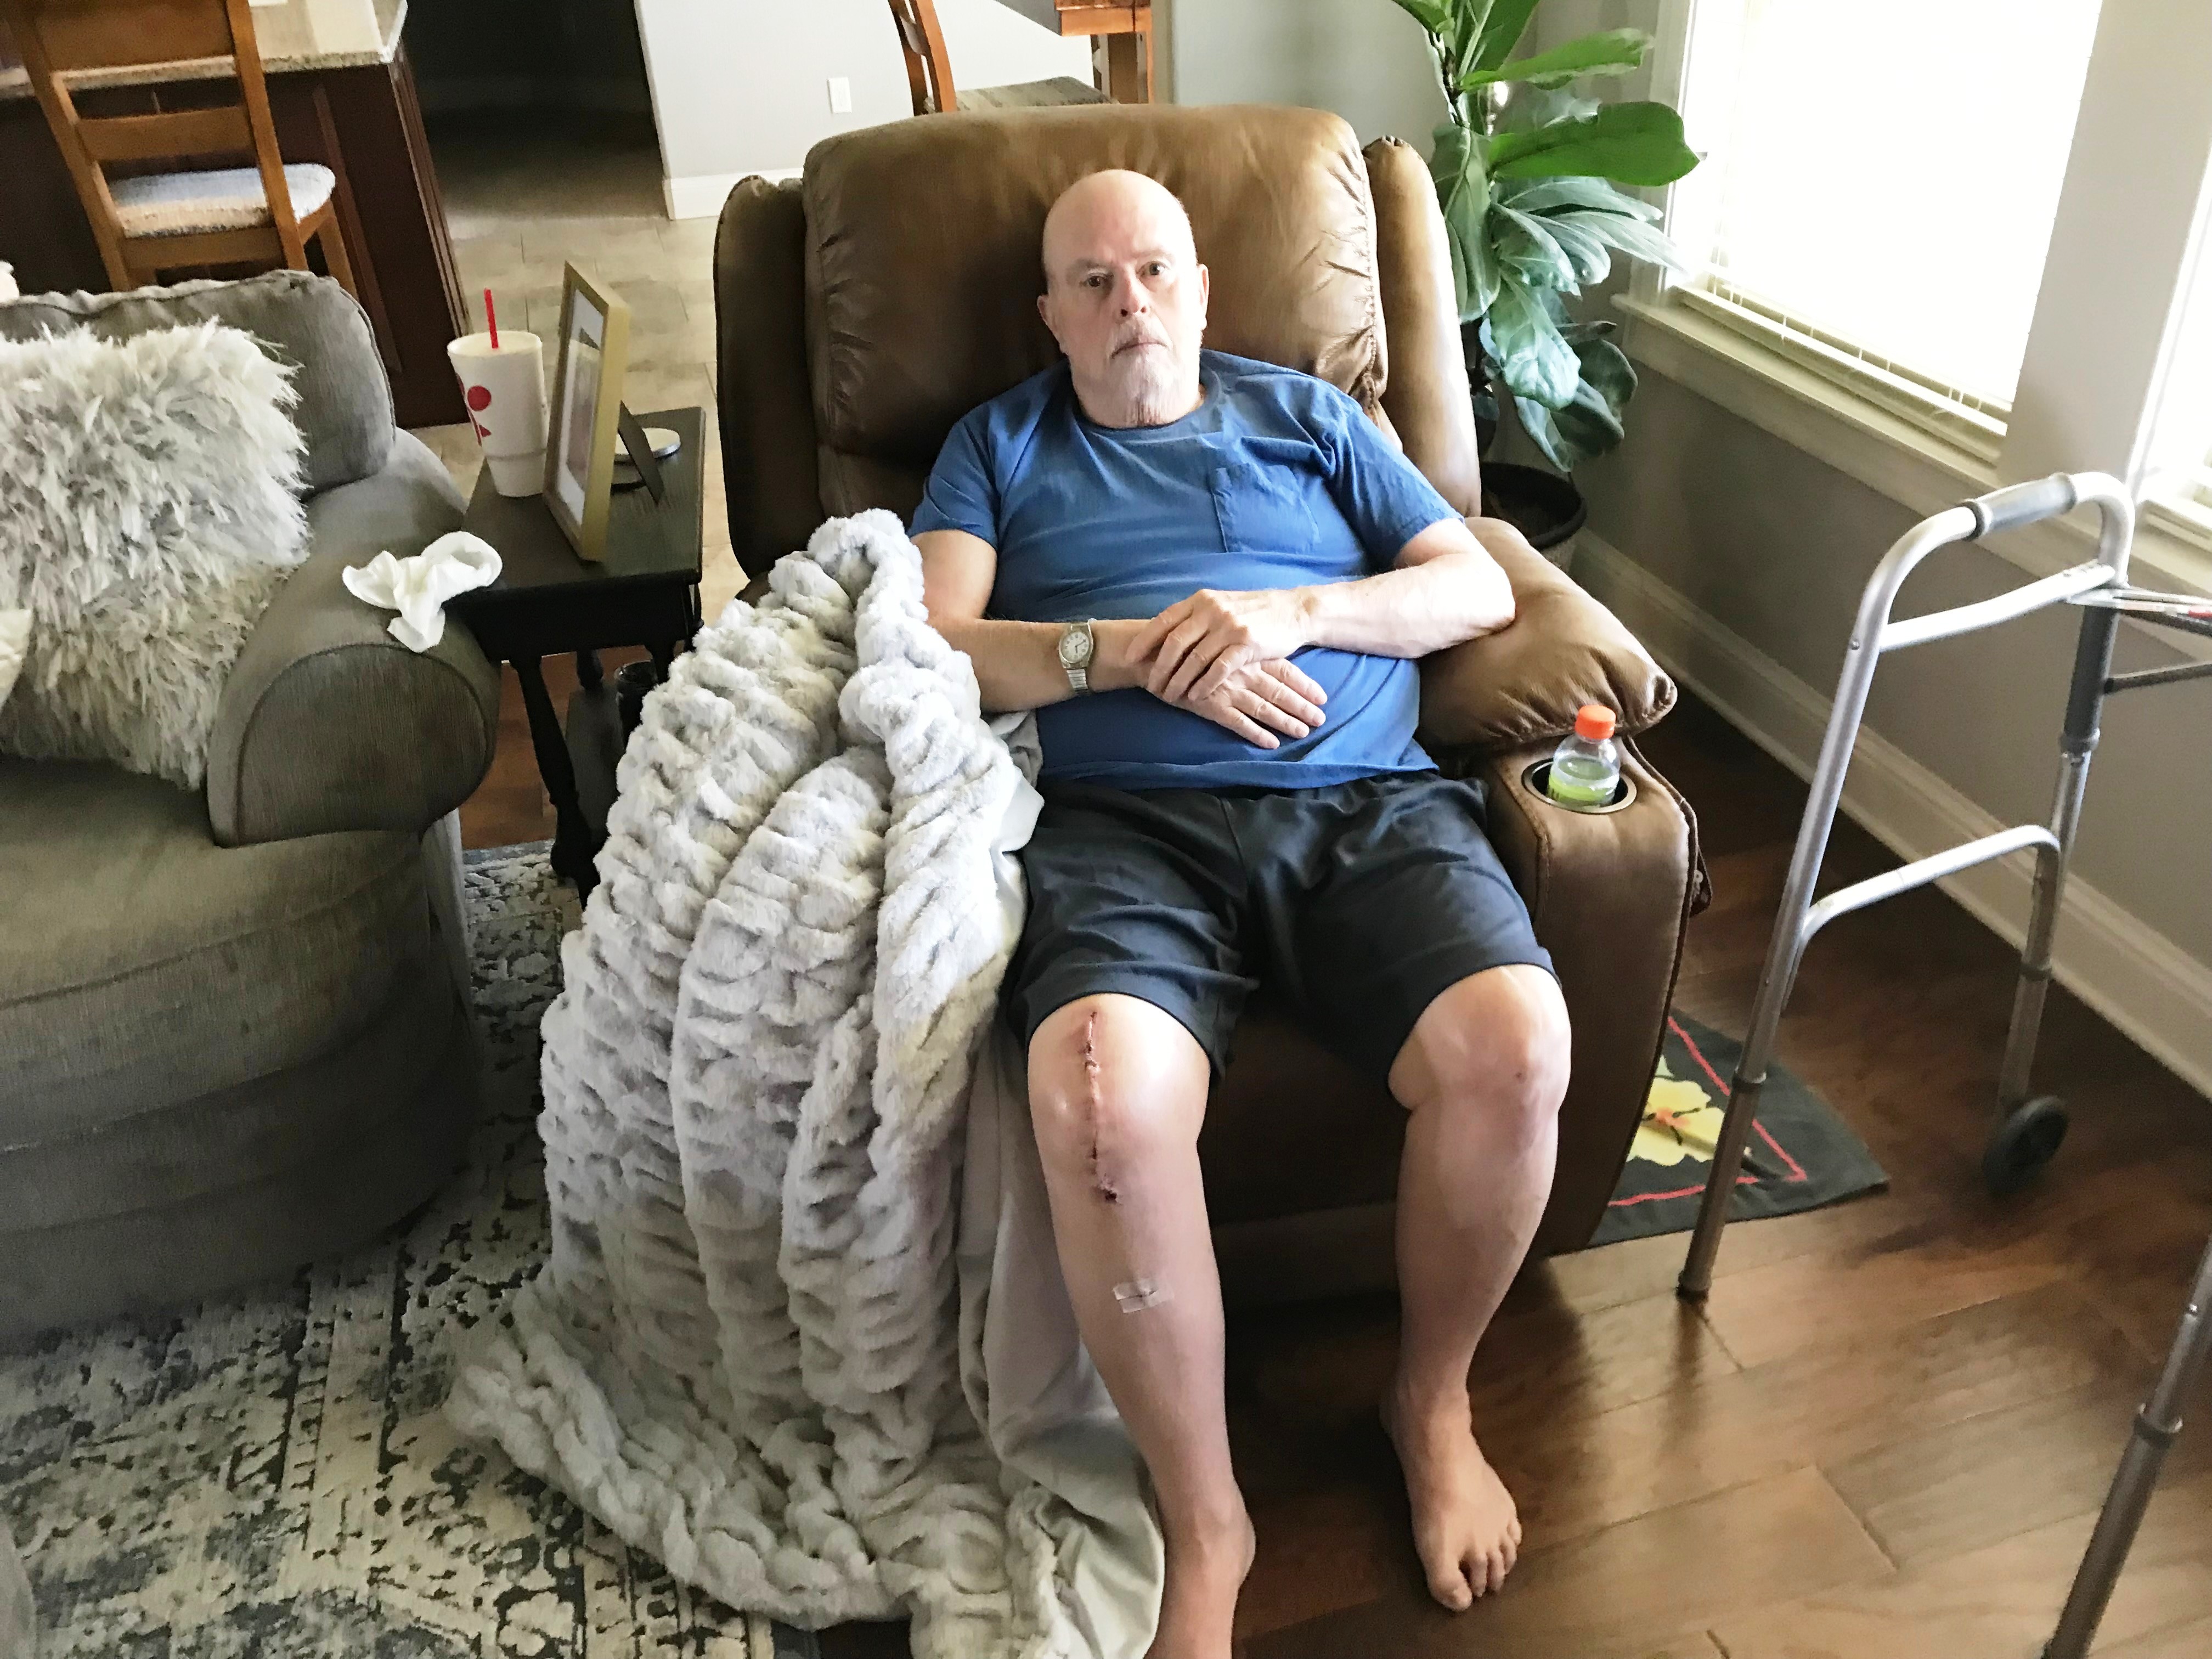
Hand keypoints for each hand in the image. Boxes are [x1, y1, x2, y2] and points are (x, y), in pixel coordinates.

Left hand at [1132, 588, 1313, 704]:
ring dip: (1179, 681)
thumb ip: (1194, 617)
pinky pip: (1218, 669)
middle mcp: (1212, 610)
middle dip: (1159, 668)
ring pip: (1194, 659)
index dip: (1144, 641)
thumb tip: (1163, 635)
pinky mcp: (1246, 644)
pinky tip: (1195, 696)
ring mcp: (1229, 627)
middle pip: (1175, 643)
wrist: (1292, 612)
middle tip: (1150, 686)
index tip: (1130, 658)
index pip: (1164, 620)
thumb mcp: (1220, 605)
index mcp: (1201, 600)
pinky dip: (1204, 685)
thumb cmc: (1252, 612)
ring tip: (1169, 696)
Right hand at [1163, 656, 1327, 749]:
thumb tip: (1265, 658)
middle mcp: (1241, 670)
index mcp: (1245, 652)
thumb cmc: (1186, 645)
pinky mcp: (1210, 704)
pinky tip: (1271, 744)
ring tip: (1303, 732)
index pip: (1284, 668)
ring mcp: (1227, 688)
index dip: (1304, 684)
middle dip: (1302, 706)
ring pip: (1263, 707)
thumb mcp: (1216, 640)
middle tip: (1321, 720)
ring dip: (1285, 721)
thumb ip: (1239, 649)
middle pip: (1280, 690)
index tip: (1323, 697)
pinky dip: (1255, 733)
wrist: (1152, 654)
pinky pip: (1238, 722)